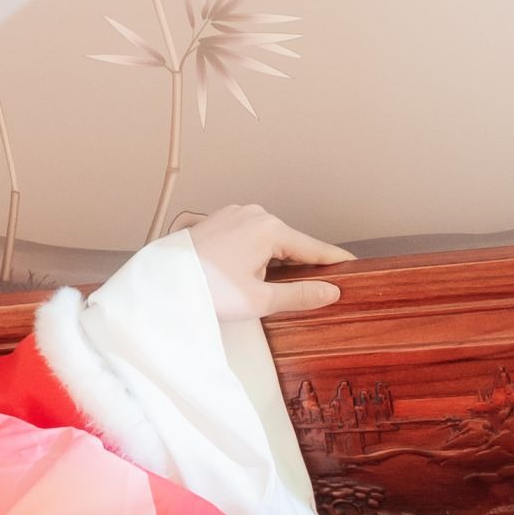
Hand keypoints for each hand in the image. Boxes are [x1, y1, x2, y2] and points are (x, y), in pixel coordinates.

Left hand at [186, 202, 351, 323]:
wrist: (159, 284)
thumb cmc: (205, 290)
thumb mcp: (259, 300)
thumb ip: (300, 295)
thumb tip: (330, 292)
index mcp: (269, 228)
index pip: (314, 248)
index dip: (335, 262)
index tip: (354, 267)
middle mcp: (253, 214)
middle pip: (291, 244)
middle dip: (302, 265)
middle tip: (317, 289)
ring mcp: (233, 215)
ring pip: (268, 241)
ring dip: (275, 262)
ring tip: (275, 289)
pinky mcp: (217, 222)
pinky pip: (248, 237)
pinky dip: (256, 255)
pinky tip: (251, 275)